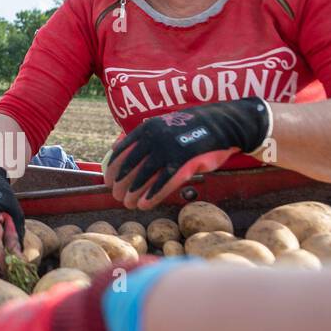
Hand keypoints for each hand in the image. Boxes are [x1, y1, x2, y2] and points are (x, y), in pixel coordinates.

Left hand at [105, 98, 270, 209]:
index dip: (113, 169)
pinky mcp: (184, 163)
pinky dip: (152, 196)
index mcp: (147, 129)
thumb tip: (116, 147)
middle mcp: (154, 139)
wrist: (222, 125)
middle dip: (121, 184)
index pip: (122, 151)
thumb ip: (142, 136)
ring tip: (129, 204)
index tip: (108, 180)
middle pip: (130, 167)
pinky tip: (145, 205)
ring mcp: (169, 151)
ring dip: (134, 193)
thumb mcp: (163, 125)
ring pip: (144, 178)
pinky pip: (163, 183)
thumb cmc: (190, 127)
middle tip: (116, 196)